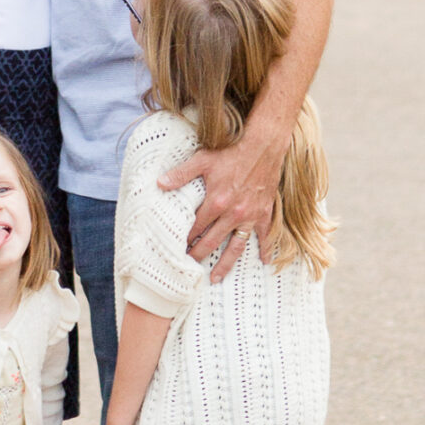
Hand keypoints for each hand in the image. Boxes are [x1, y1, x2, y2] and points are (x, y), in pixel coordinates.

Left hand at [159, 129, 285, 281]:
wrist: (263, 146)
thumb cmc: (232, 152)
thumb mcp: (203, 159)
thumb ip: (181, 173)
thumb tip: (159, 183)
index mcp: (216, 202)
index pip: (196, 226)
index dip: (185, 238)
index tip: (176, 249)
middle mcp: (232, 214)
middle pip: (211, 241)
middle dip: (198, 255)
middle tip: (188, 268)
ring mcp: (249, 216)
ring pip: (235, 246)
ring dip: (225, 264)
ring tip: (215, 278)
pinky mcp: (264, 213)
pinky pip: (265, 235)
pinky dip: (265, 248)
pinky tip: (264, 261)